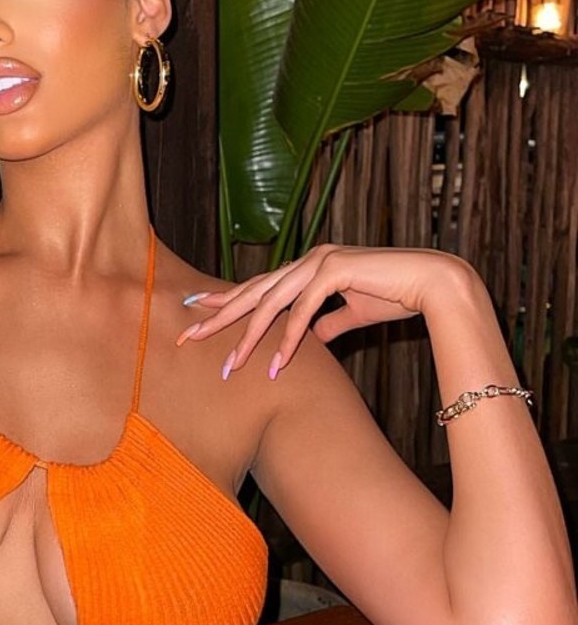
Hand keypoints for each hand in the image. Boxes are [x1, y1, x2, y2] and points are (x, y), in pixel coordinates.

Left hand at [177, 245, 474, 376]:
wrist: (435, 283)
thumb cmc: (397, 295)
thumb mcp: (353, 314)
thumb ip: (329, 323)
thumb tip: (312, 341)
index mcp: (309, 265)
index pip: (259, 284)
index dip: (226, 297)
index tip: (196, 309)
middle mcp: (309, 259)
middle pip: (254, 291)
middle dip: (220, 315)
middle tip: (189, 336)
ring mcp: (321, 261)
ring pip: (272, 302)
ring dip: (250, 337)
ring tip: (230, 366)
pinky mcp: (336, 271)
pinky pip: (303, 311)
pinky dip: (287, 338)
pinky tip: (275, 364)